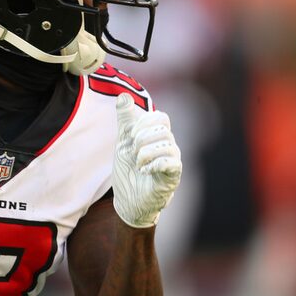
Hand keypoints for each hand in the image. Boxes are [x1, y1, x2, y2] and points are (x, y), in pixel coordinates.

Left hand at [112, 94, 181, 227]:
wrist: (128, 200)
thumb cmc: (129, 171)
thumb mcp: (123, 142)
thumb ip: (125, 120)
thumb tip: (123, 96)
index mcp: (157, 136)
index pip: (160, 117)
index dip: (144, 122)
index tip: (131, 136)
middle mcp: (168, 145)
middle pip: (163, 128)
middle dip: (142, 138)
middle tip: (133, 152)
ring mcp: (172, 160)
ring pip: (167, 144)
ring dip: (145, 153)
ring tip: (138, 164)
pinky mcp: (173, 176)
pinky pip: (172, 162)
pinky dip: (155, 163)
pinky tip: (144, 171)